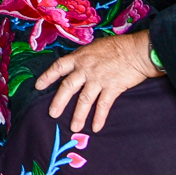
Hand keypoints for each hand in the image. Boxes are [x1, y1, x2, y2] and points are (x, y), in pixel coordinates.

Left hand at [34, 31, 159, 133]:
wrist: (137, 50)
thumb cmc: (118, 47)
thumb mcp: (95, 47)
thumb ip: (84, 58)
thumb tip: (76, 65)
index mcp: (80, 57)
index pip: (58, 67)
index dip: (47, 77)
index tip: (38, 86)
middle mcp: (86, 69)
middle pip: (68, 87)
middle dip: (59, 102)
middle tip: (52, 114)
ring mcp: (99, 79)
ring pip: (84, 100)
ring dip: (78, 115)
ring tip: (74, 127)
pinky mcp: (112, 88)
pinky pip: (103, 105)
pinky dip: (99, 117)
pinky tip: (96, 127)